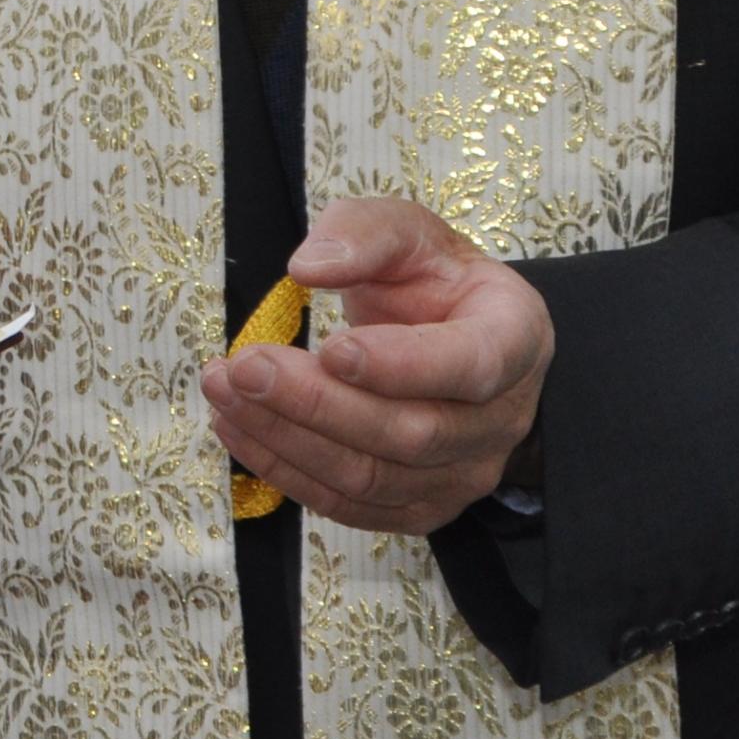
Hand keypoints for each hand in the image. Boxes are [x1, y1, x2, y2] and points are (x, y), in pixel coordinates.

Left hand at [200, 196, 550, 535]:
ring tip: (224, 391)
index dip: (400, 365)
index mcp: (514, 338)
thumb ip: (363, 234)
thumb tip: (309, 267)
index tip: (330, 346)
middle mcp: (501, 419)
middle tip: (245, 366)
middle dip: (316, 403)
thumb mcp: (407, 232)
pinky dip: (284, 469)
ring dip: (286, 438)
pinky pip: (349, 506)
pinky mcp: (420, 507)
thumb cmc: (432, 281)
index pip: (472, 365)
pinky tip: (236, 426)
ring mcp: (463, 473)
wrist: (450, 337)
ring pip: (372, 477)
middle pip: (411, 432)